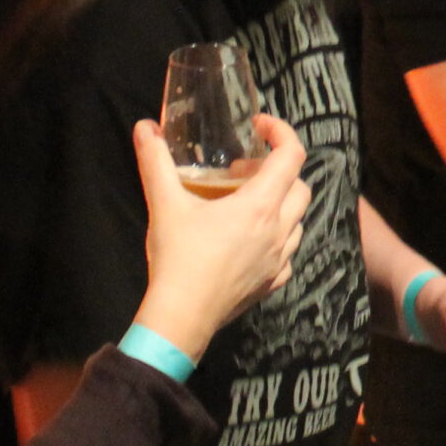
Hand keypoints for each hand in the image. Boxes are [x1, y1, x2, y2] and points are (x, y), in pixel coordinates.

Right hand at [131, 116, 310, 359]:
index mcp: (260, 206)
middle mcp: (278, 230)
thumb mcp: (164, 204)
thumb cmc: (177, 258)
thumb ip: (155, 161)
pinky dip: (278, 237)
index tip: (259, 127)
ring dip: (281, 203)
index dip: (281, 132)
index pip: (292, 155)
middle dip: (278, 170)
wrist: (181, 317)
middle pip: (300, 186)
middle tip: (242, 171)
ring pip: (298, 220)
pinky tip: (250, 240)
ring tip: (246, 203)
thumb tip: (144, 128)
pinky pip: (288, 252)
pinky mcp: (272, 283)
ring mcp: (279, 260)